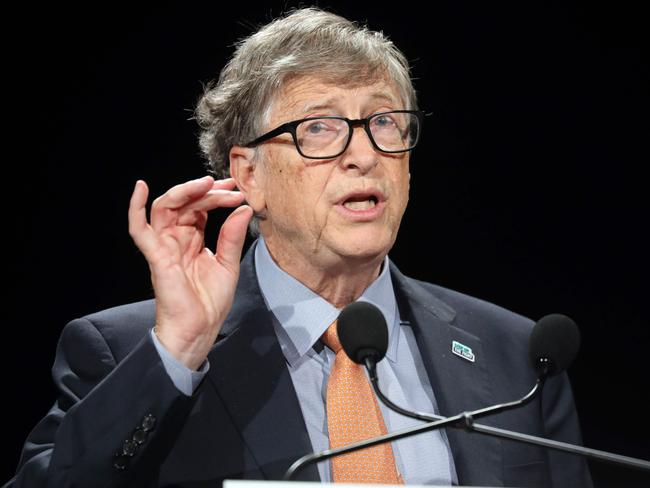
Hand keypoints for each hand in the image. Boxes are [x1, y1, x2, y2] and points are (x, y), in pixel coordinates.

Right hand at [128, 176, 252, 369]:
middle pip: (185, 203)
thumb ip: (232, 236)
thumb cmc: (210, 303)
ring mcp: (164, 246)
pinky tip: (140, 188)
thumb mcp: (228, 264)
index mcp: (192, 241)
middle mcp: (176, 240)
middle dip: (207, 191)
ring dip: (185, 191)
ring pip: (165, 207)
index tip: (236, 192)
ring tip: (208, 184)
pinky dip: (135, 208)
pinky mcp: (157, 257)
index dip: (217, 196)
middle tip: (229, 188)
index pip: (200, 208)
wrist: (199, 330)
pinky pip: (139, 230)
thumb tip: (243, 209)